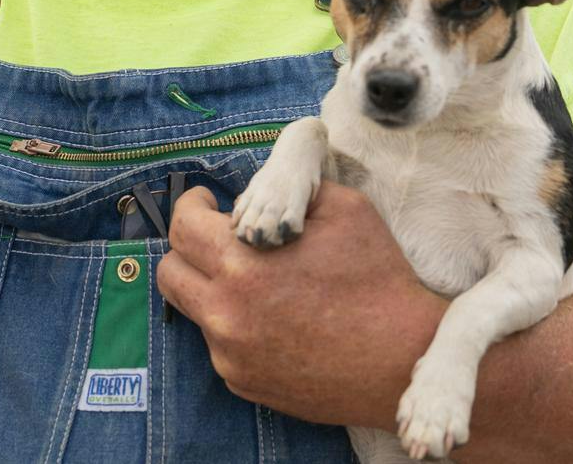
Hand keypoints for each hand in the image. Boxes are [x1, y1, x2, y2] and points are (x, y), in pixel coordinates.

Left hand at [158, 182, 447, 426]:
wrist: (401, 359)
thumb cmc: (377, 281)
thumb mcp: (346, 208)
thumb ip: (292, 190)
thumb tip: (260, 192)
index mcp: (242, 262)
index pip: (183, 226)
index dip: (191, 206)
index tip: (206, 203)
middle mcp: (225, 313)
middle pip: (171, 272)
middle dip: (188, 247)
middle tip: (218, 239)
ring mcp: (231, 354)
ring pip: (194, 310)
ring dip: (212, 287)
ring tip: (254, 280)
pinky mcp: (244, 382)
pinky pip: (221, 345)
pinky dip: (237, 325)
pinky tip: (276, 319)